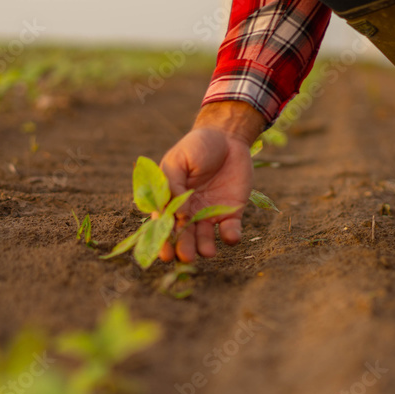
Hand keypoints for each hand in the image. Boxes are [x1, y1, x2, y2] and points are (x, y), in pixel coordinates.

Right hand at [158, 101, 264, 262]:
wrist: (228, 136)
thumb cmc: (198, 145)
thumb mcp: (179, 160)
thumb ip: (173, 184)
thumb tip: (177, 214)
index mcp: (171, 199)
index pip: (164, 224)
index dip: (163, 239)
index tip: (164, 253)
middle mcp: (189, 211)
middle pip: (184, 236)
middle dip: (184, 248)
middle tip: (185, 257)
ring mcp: (210, 213)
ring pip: (204, 238)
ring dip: (204, 247)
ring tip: (207, 252)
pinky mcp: (231, 212)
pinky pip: (230, 230)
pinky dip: (230, 236)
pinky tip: (230, 236)